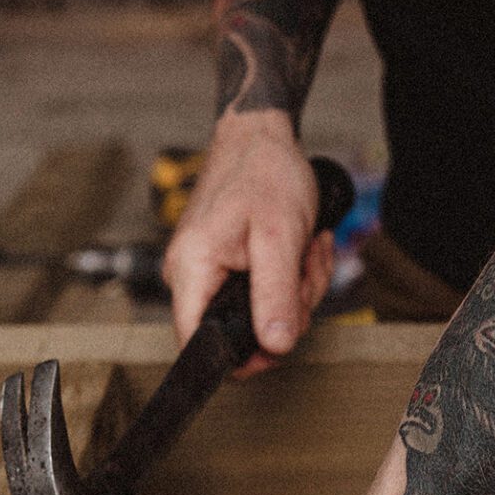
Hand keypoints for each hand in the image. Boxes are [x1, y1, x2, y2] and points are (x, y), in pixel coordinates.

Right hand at [162, 111, 334, 374]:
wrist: (260, 136)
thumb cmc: (265, 174)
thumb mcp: (280, 238)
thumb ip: (276, 296)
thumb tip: (275, 347)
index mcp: (191, 271)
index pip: (198, 344)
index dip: (241, 357)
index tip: (282, 340)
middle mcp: (189, 276)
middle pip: (239, 332)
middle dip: (287, 309)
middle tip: (305, 268)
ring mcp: (206, 272)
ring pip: (259, 316)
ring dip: (296, 290)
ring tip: (305, 249)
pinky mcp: (224, 267)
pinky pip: (262, 294)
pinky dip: (290, 279)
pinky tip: (298, 250)